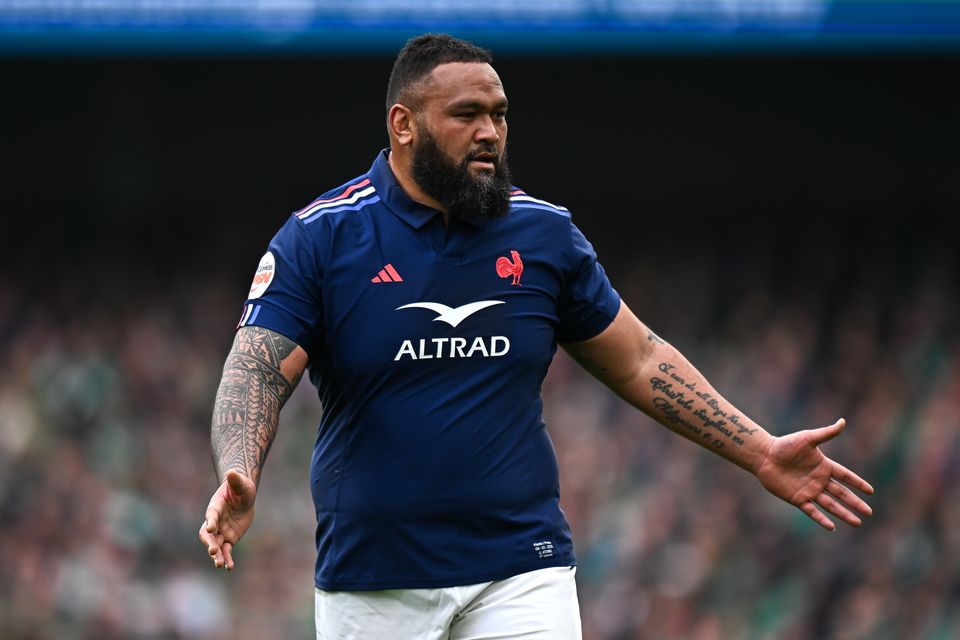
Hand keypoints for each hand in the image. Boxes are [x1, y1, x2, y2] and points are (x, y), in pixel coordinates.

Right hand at [198, 469, 256, 569]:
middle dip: (209, 543)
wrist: (243, 497)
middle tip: (213, 551)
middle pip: (208, 535)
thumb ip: (235, 480)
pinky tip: (229, 567)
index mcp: (215, 507)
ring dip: (216, 555)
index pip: (211, 514)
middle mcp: (215, 521)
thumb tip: (232, 471)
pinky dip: (227, 558)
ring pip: (215, 545)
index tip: (211, 527)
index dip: (211, 520)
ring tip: (220, 564)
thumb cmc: (241, 488)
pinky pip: (226, 550)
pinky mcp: (229, 538)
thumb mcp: (241, 484)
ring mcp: (221, 531)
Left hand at [755, 418, 873, 530]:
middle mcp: (819, 480)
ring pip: (830, 505)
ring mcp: (809, 490)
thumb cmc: (785, 445)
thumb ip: (826, 433)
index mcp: (824, 466)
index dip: (858, 483)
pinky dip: (822, 519)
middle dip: (855, 503)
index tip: (871, 492)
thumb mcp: (808, 438)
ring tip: (857, 523)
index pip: (846, 476)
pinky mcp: (797, 499)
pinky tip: (832, 527)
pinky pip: (812, 511)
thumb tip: (843, 421)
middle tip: (869, 513)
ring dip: (844, 514)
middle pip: (842, 494)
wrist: (764, 456)